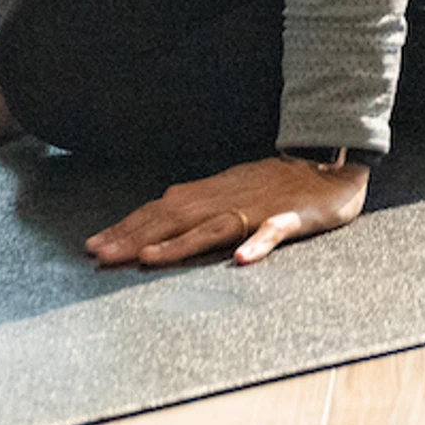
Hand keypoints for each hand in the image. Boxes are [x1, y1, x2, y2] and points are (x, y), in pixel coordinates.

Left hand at [86, 152, 369, 267]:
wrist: (331, 165)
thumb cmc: (279, 182)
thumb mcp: (232, 188)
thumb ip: (198, 203)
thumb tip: (157, 213)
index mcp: (213, 192)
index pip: (161, 209)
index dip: (127, 226)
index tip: (94, 244)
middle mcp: (228, 198)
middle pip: (176, 218)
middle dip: (136, 237)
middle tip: (101, 256)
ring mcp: (258, 208)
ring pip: (214, 226)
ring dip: (180, 243)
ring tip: (149, 260)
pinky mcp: (290, 218)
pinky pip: (272, 232)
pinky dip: (256, 244)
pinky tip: (241, 259)